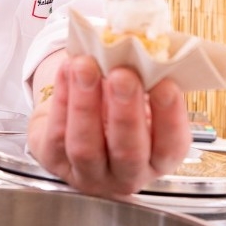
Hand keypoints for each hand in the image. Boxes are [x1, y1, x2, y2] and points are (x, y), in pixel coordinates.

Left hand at [27, 55, 190, 196]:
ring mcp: (89, 174)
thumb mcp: (138, 94)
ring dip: (85, 104)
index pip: (170, 146)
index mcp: (158, 158)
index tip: (166, 84)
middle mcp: (127, 174)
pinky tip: (67, 71)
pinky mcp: (55, 162)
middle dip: (125, 112)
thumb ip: (144, 80)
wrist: (75, 117)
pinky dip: (62, 98)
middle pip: (128, 153)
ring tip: (85, 66)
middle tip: (124, 75)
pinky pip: (57, 134)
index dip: (170, 117)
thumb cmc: (115, 103)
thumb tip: (141, 51)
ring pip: (86, 147)